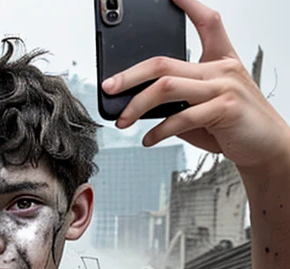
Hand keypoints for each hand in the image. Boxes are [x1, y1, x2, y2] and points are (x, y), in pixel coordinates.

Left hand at [102, 0, 289, 169]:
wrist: (267, 146)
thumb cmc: (233, 126)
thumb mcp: (205, 108)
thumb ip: (179, 102)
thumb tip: (141, 108)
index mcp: (221, 61)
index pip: (208, 22)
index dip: (190, 5)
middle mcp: (223, 69)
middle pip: (164, 63)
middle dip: (130, 75)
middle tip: (109, 87)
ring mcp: (224, 87)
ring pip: (166, 87)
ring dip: (137, 105)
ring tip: (123, 121)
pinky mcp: (224, 109)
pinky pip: (180, 118)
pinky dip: (158, 131)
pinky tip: (148, 139)